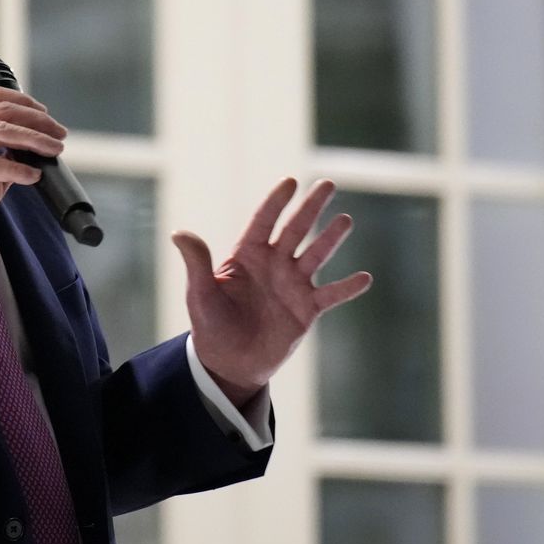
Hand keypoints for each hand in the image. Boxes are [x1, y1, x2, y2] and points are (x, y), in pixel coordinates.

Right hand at [0, 87, 66, 254]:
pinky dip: (18, 168)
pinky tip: (33, 175)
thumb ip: (5, 153)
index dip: (23, 100)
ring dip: (34, 139)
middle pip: (3, 110)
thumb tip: (36, 146)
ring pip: (2, 130)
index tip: (45, 114)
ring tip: (54, 149)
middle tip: (59, 134)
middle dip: (37, 121)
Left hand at [173, 177, 371, 406]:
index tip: (290, 182)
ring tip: (345, 220)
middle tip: (327, 184)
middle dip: (311, 207)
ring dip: (331, 238)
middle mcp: (274, 264)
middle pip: (296, 229)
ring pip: (316, 255)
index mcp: (248, 255)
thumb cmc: (211, 324)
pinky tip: (364, 278)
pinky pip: (331, 295)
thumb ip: (196, 263)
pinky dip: (347, 287)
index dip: (276, 202)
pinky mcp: (306, 309)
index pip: (264, 221)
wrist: (230, 361)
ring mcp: (293, 285)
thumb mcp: (200, 293)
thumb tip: (179, 233)